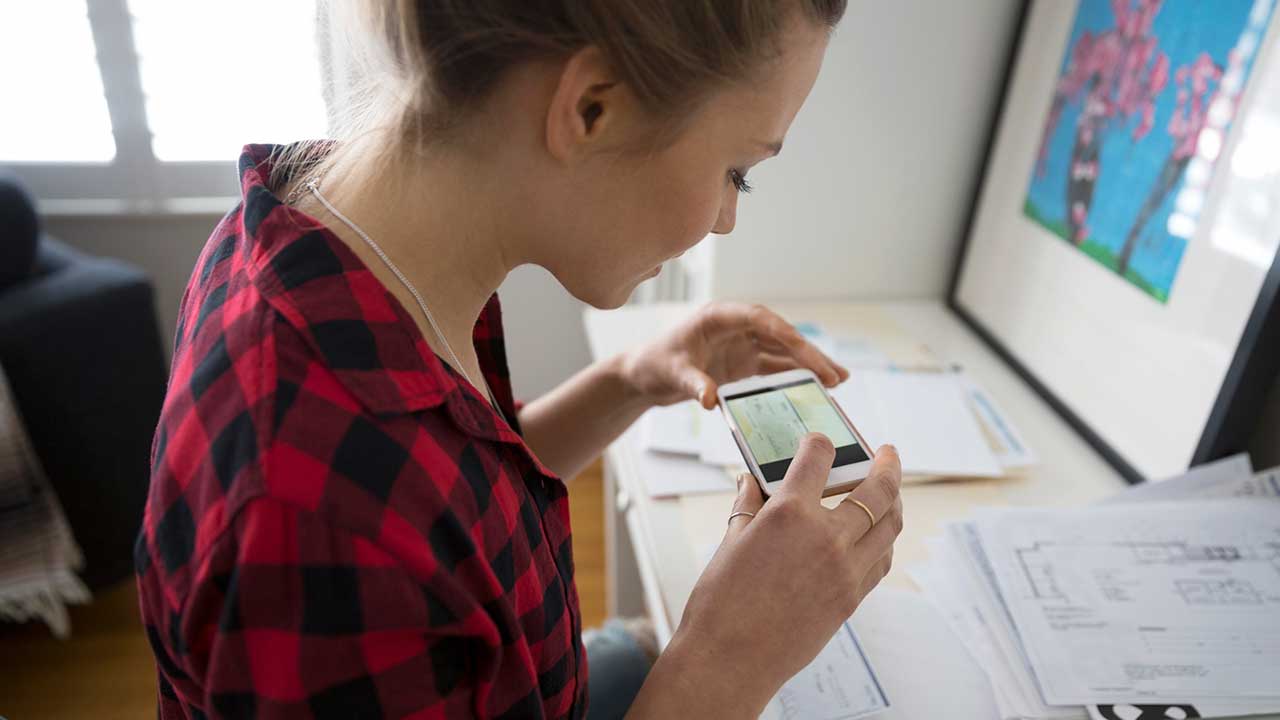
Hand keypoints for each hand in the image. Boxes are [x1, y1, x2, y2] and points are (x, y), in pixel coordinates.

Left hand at [620, 302, 848, 409]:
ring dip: (810, 364)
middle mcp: (736, 325)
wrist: (644, 375)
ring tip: (838, 380)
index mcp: (719, 316)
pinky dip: (797, 375)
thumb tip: (711, 400)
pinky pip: (776, 366)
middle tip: (834, 374)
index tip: (806, 351)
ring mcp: (743, 342)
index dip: (785, 333)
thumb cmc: (654, 365)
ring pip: (784, 350)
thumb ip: (693, 384)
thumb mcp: (671, 375)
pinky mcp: (744, 361)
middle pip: (780, 335)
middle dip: (808, 353)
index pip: (759, 319)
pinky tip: (819, 384)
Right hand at [640, 437, 902, 716]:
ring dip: (894, 501)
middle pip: (878, 488)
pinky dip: (884, 540)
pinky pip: (881, 559)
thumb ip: (748, 505)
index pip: (819, 458)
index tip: (819, 442)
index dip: (819, 443)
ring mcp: (846, 570)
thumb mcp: (730, 541)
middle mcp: (827, 536)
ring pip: (890, 524)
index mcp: (790, 513)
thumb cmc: (721, 601)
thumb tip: (751, 481)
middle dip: (888, 464)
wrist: (731, 658)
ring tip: (890, 490)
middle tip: (888, 452)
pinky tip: (875, 534)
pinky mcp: (852, 598)